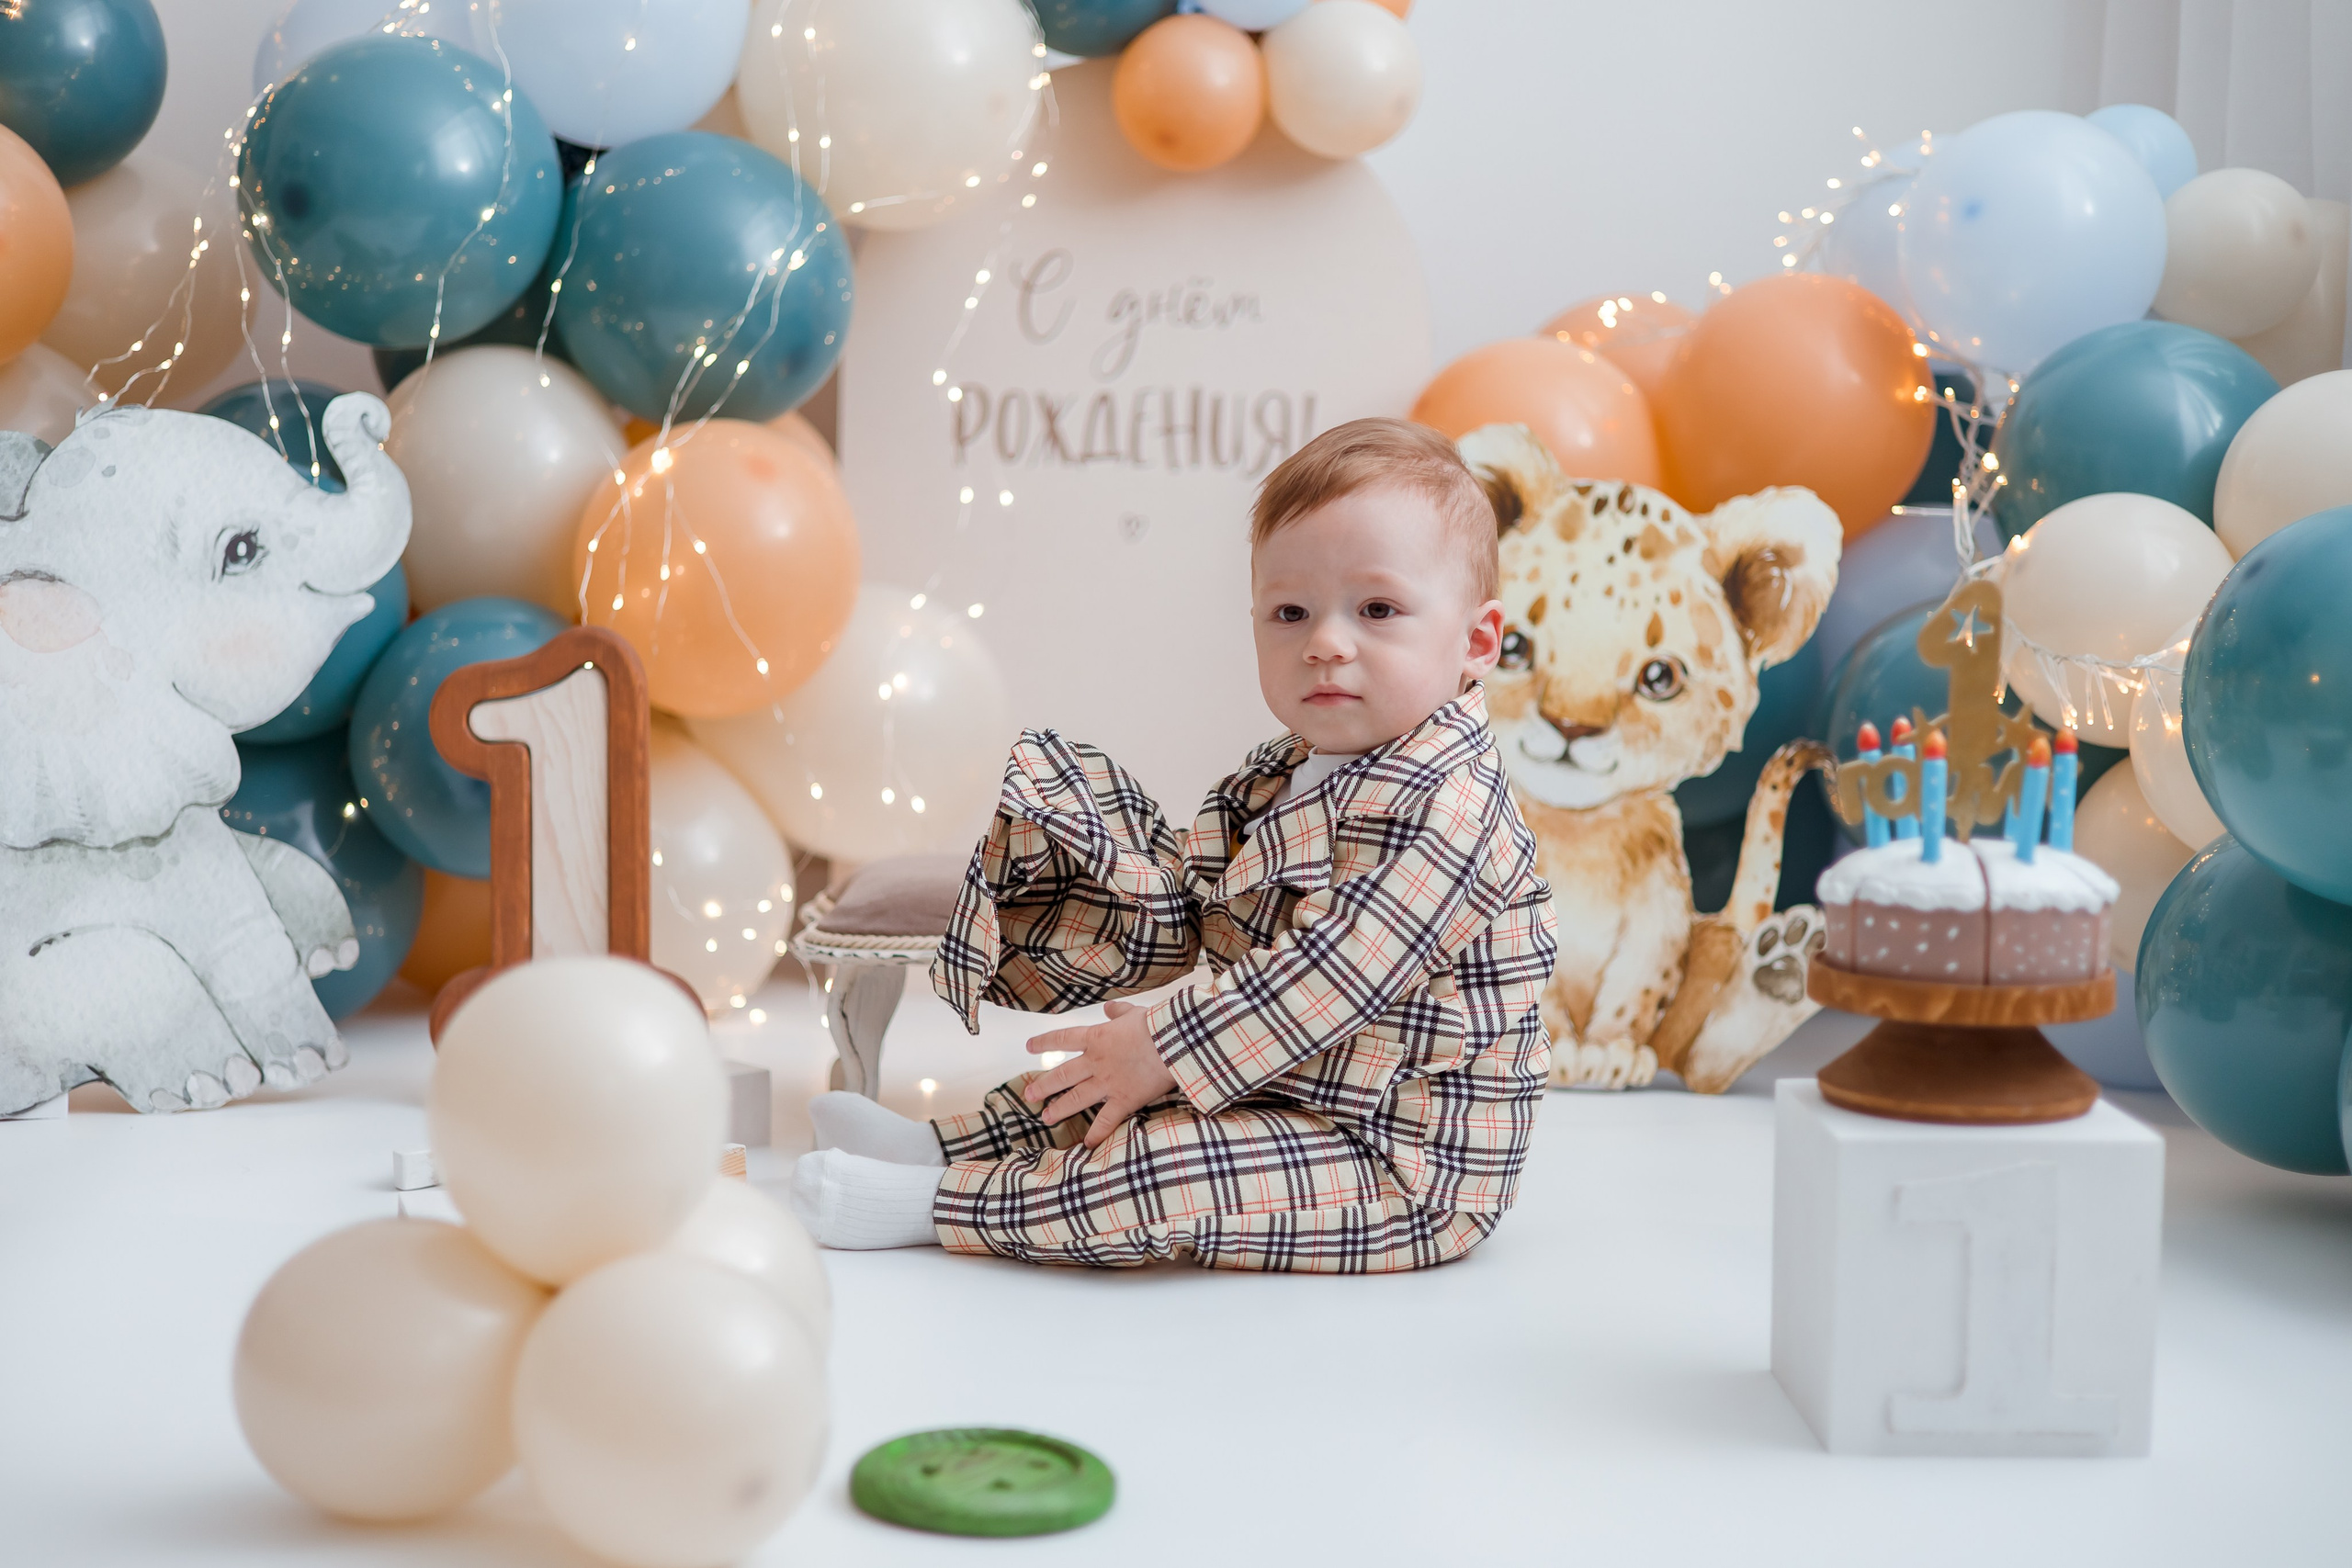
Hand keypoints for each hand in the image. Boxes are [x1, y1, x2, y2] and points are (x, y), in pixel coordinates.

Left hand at [1022, 999, 1177, 1147]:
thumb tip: (1109, 1009)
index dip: (1044, 1042)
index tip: (1030, 1047)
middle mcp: (1096, 1062)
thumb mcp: (1133, 1012)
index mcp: (1096, 1038)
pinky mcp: (1124, 1100)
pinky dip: (1097, 1134)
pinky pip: (1106, 1121)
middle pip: (1063, 1075)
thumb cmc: (1156, 1024)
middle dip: (1044, 1085)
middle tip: (1029, 1095)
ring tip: (1046, 1117)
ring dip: (1060, 1109)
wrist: (1173, 1042)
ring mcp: (1108, 1083)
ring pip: (1077, 1098)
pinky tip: (1087, 1144)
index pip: (1063, 1039)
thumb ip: (1118, 1012)